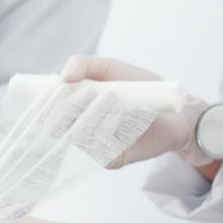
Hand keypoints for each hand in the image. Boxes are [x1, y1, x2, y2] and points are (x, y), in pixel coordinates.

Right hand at [61, 55, 211, 167]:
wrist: (177, 110)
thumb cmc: (141, 88)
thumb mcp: (111, 68)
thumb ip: (85, 64)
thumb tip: (63, 75)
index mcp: (73, 110)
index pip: (47, 111)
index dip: (45, 102)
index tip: (55, 88)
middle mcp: (78, 130)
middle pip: (56, 126)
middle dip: (65, 108)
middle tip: (83, 90)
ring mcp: (93, 147)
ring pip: (76, 134)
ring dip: (90, 114)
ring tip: (110, 96)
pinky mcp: (111, 158)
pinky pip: (99, 146)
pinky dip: (106, 126)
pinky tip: (119, 112)